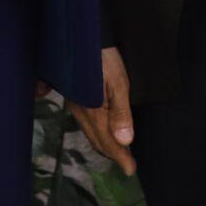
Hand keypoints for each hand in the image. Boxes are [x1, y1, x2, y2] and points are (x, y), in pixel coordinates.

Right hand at [72, 47, 135, 175]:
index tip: (131, 170)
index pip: (109, 143)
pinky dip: (97, 133)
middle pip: (98, 141)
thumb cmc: (103, 57)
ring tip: (119, 152)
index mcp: (93, 112)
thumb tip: (126, 141)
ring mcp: (75, 104)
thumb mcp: (118, 82)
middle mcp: (81, 112)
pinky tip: (104, 131)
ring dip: (105, 144)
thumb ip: (121, 113)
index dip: (121, 158)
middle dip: (114, 154)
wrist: (81, 35)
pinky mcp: (74, 96)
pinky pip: (86, 123)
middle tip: (128, 164)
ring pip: (91, 133)